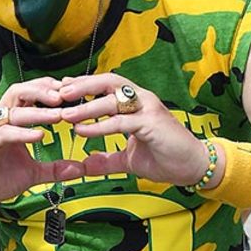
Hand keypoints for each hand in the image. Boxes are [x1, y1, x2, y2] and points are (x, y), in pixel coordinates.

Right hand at [0, 77, 89, 212]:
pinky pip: (4, 133)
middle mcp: (1, 121)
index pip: (30, 94)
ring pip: (13, 109)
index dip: (50, 89)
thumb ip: (54, 169)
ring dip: (37, 110)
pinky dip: (22, 133)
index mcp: (12, 121)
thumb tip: (79, 168)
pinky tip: (39, 136)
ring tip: (58, 114)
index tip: (72, 92)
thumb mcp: (32, 174)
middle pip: (19, 91)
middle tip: (65, 95)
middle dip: (42, 89)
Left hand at [53, 74, 209, 185]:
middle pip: (108, 83)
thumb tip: (86, 165)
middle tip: (58, 93)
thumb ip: (107, 159)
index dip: (84, 86)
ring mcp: (148, 109)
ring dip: (86, 106)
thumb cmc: (166, 157)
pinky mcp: (152, 123)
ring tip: (65, 114)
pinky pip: (120, 121)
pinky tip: (83, 130)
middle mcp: (142, 100)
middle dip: (82, 86)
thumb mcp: (128, 160)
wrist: (193, 167)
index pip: (106, 87)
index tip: (62, 89)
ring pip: (112, 100)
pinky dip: (100, 125)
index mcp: (135, 104)